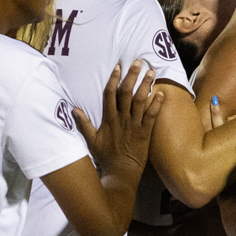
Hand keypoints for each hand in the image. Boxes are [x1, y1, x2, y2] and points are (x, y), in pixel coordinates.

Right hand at [74, 59, 163, 177]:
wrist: (121, 172)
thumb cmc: (106, 157)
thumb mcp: (91, 141)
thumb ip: (84, 124)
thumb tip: (74, 109)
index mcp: (109, 119)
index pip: (110, 94)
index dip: (114, 79)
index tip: (118, 67)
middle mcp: (122, 119)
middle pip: (127, 93)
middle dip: (132, 76)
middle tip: (138, 62)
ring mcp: (135, 125)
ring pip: (141, 101)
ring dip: (146, 85)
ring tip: (151, 72)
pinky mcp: (145, 132)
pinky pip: (152, 115)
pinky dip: (157, 104)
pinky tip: (161, 93)